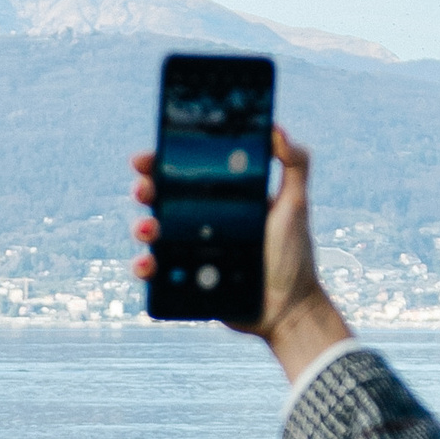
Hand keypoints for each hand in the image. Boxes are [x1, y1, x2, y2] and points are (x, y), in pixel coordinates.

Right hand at [130, 124, 350, 377]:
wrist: (290, 308)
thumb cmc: (295, 256)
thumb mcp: (296, 205)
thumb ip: (294, 164)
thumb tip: (276, 129)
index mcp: (223, 201)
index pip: (186, 175)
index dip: (162, 164)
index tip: (147, 157)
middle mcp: (202, 224)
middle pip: (163, 201)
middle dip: (146, 190)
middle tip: (143, 189)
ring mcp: (192, 253)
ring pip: (154, 235)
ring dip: (142, 227)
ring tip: (149, 229)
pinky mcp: (186, 283)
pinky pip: (157, 273)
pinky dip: (145, 267)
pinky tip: (147, 264)